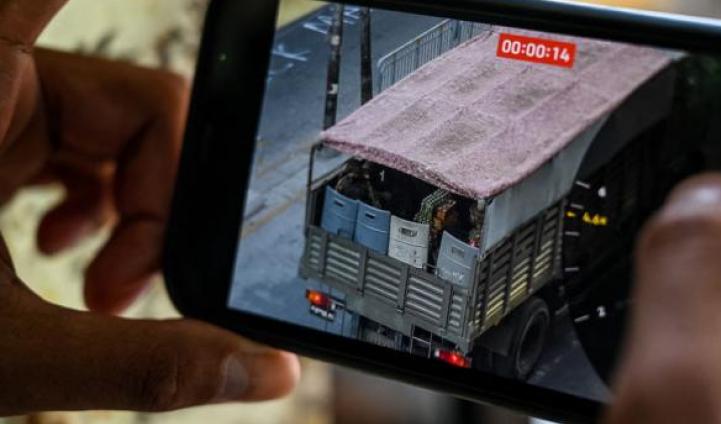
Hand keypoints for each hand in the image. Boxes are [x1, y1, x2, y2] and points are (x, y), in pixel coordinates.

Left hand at [0, 1, 297, 414]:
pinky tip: (80, 259)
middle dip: (158, 201)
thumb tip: (264, 372)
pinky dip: (99, 210)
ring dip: (135, 215)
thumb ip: (141, 364)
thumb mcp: (6, 356)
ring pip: (118, 135)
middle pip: (137, 107)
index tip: (224, 10)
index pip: (54, 4)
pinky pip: (81, 155)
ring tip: (111, 289)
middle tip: (135, 281)